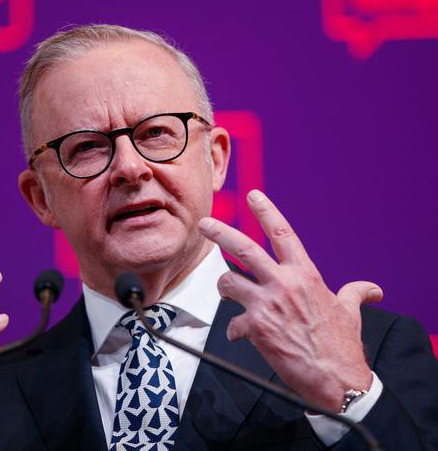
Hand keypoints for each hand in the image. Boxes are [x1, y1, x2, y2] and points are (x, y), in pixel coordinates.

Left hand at [198, 190, 382, 411]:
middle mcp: (283, 283)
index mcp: (305, 274)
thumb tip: (372, 289)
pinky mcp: (255, 327)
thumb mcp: (350, 312)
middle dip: (219, 233)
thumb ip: (355, 293)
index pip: (282, 233)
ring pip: (228, 282)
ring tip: (227, 293)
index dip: (266, 211)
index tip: (253, 195)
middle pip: (243, 248)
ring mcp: (267, 304)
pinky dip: (236, 330)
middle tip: (204, 224)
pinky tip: (242, 336)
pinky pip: (233, 323)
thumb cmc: (342, 345)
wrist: (337, 381)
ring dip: (224, 287)